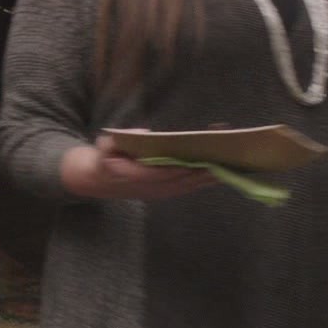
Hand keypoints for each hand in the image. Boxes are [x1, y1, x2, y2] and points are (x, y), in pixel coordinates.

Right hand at [60, 136, 213, 200]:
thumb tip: (143, 134)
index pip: (156, 174)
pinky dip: (205, 179)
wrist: (98, 181)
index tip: (193, 161)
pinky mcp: (166, 193)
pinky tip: (221, 171)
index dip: (175, 169)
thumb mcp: (102, 145)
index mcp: (131, 176)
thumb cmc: (103, 158)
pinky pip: (189, 187)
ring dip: (209, 175)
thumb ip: (114, 141)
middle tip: (223, 156)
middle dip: (202, 168)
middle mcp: (149, 188)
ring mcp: (159, 193)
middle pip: (180, 180)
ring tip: (229, 162)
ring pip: (188, 185)